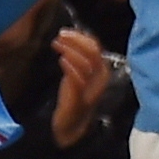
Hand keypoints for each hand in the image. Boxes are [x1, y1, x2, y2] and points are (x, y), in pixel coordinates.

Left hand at [50, 29, 108, 147]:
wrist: (71, 127)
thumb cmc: (74, 98)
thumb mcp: (77, 74)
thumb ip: (78, 58)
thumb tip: (71, 36)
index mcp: (101, 71)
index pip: (96, 47)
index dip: (81, 37)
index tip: (65, 32)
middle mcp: (100, 79)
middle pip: (93, 52)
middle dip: (76, 40)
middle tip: (60, 36)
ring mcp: (91, 88)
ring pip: (86, 63)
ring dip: (70, 50)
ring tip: (56, 45)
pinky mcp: (80, 98)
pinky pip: (78, 79)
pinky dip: (70, 67)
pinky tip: (61, 60)